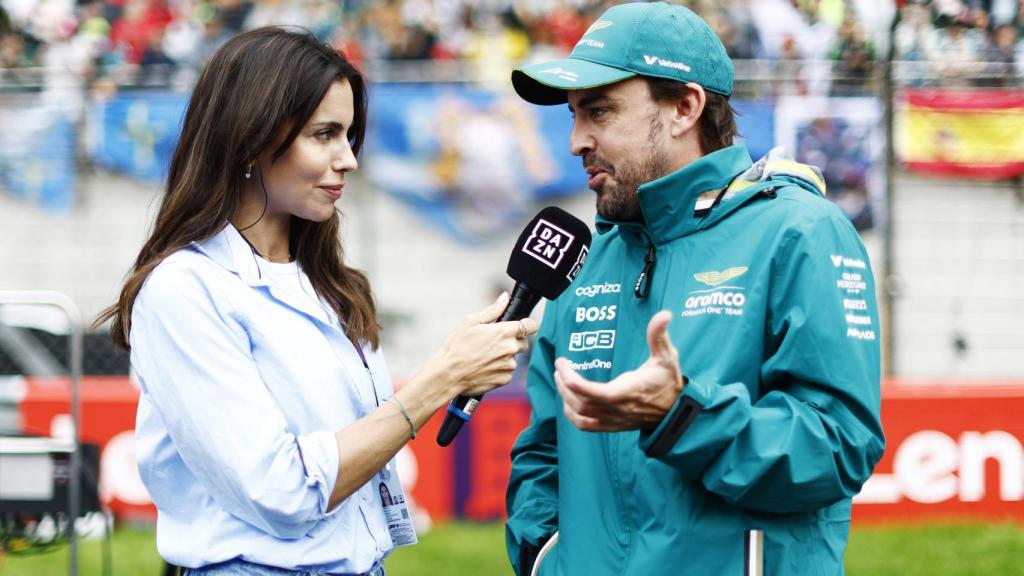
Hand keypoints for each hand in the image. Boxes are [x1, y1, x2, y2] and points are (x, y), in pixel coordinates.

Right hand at [430, 292, 538, 397]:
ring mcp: (509, 365)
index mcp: (504, 332)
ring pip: (514, 357)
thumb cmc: (457, 347)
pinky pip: (508, 371)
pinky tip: (485, 367)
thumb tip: (505, 298)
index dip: (527, 325)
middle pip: (523, 342)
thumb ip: (492, 310)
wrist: (449, 375)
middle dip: (513, 341)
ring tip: (485, 356)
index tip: (521, 326)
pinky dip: (500, 369)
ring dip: (505, 356)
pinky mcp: (506, 378)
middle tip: (494, 343)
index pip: (531, 326)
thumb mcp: (471, 322)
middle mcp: (510, 348)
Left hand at [555, 310, 683, 431]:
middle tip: (560, 367)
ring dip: (565, 398)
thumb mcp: (667, 357)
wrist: (676, 411)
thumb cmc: (669, 382)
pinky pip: (586, 425)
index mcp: (629, 392)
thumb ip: (659, 336)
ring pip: (580, 414)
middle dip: (564, 385)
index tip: (562, 363)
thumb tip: (664, 314)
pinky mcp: (612, 425)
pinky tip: (568, 401)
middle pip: (581, 403)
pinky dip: (572, 415)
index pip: (595, 393)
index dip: (573, 381)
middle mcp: (618, 409)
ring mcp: (614, 419)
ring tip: (561, 379)